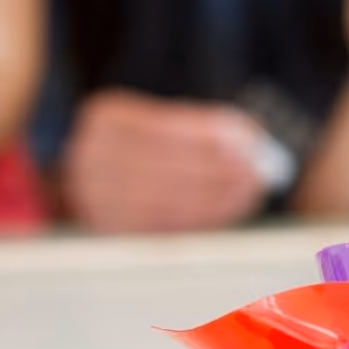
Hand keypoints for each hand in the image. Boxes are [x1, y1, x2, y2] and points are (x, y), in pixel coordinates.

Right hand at [61, 91, 265, 233]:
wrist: (110, 179)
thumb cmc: (153, 147)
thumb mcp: (171, 124)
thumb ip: (206, 128)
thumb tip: (249, 141)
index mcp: (107, 119)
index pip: (161, 127)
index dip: (206, 137)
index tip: (246, 143)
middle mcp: (92, 157)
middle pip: (164, 165)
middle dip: (218, 170)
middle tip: (256, 172)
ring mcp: (97, 197)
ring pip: (166, 200)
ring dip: (217, 197)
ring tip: (250, 190)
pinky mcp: (113, 229)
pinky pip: (166, 227)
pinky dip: (204, 217)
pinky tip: (230, 207)